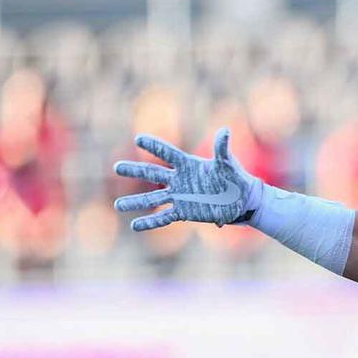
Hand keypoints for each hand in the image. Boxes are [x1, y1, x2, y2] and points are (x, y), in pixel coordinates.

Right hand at [113, 128, 263, 230]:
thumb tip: (225, 131)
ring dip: (136, 202)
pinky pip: (164, 217)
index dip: (154, 146)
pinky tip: (135, 225)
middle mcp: (180, 179)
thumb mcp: (228, 163)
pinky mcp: (184, 212)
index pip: (167, 153)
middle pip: (153, 174)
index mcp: (188, 164)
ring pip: (153, 198)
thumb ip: (222, 149)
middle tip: (117, 167)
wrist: (241, 200)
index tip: (138, 139)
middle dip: (135, 170)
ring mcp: (180, 196)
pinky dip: (150, 222)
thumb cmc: (236, 178)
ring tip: (117, 205)